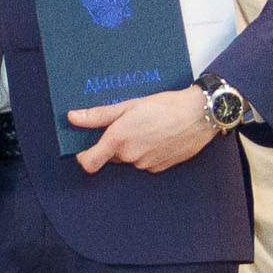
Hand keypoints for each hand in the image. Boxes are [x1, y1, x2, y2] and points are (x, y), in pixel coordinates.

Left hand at [68, 86, 225, 173]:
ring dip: (132, 147)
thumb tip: (73, 118)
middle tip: (127, 124)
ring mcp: (146, 164)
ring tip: (147, 127)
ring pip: (129, 159)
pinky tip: (158, 136)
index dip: (83, 156)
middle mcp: (131, 156)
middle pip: (111, 157)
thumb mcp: (129, 104)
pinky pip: (145, 161)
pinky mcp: (160, 168)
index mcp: (119, 140)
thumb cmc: (165, 106)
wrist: (199, 115)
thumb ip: (99, 115)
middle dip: (113, 144)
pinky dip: (147, 151)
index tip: (85, 146)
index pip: (89, 162)